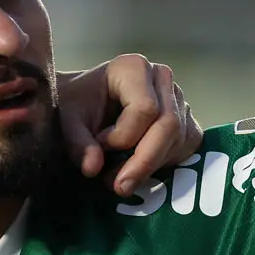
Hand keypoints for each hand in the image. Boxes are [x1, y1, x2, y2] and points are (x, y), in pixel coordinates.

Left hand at [57, 55, 201, 196]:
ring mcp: (178, 98)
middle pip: (168, 125)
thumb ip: (77, 143)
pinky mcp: (186, 119)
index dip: (124, 137)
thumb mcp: (67, 121)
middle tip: (119, 187)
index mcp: (134, 67)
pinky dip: (165, 164)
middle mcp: (162, 77)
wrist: (83, 104)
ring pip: (178, 140)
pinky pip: (187, 146)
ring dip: (150, 166)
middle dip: (144, 161)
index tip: (99, 147)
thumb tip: (92, 168)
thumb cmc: (75, 106)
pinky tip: (139, 168)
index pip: (145, 109)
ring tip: (119, 176)